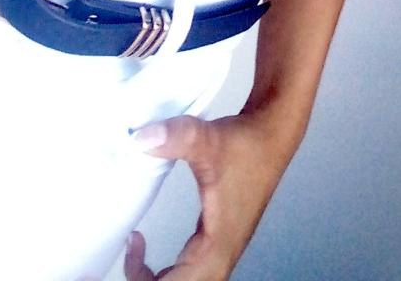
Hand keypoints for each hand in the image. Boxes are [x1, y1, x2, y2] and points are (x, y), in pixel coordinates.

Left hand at [124, 112, 295, 280]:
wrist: (272, 134)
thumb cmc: (247, 144)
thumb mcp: (210, 139)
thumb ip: (178, 137)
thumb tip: (142, 138)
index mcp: (217, 246)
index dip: (144, 276)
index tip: (132, 242)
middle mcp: (220, 255)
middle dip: (145, 279)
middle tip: (128, 249)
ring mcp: (219, 249)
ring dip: (154, 277)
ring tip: (134, 248)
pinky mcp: (216, 239)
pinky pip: (186, 269)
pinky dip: (163, 267)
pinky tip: (145, 243)